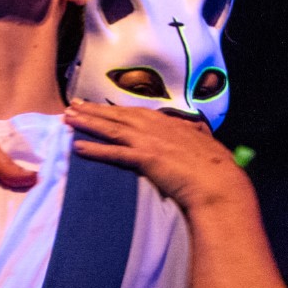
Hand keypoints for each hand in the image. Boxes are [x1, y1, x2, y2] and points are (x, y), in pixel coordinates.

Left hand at [63, 101, 251, 217]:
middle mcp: (157, 127)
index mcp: (171, 124)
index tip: (100, 105)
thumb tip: (198, 130)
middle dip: (93, 110)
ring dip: (87, 123)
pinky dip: (95, 149)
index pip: (136, 113)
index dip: (116, 109)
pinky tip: (77, 147)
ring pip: (111, 129)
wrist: (220, 182)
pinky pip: (114, 152)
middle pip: (118, 116)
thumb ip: (196, 135)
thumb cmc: (216, 169)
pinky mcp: (146, 158)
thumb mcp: (206, 145)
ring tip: (67, 119)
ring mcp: (150, 141)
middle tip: (72, 105)